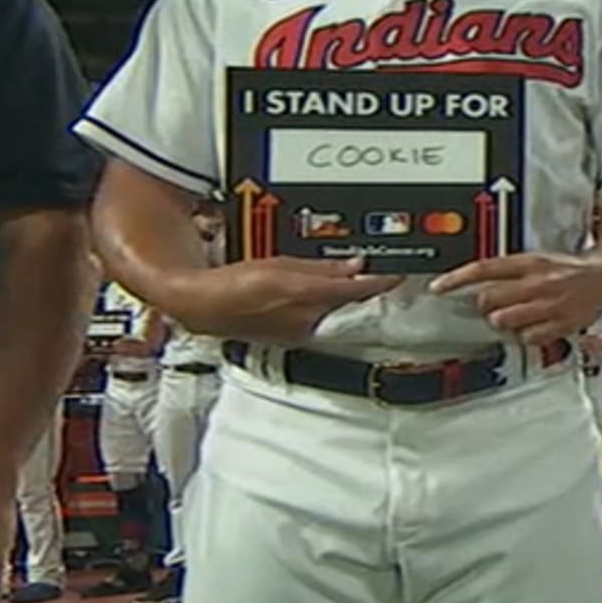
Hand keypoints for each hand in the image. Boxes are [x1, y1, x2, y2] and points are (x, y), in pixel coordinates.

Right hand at [158, 256, 403, 344]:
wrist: (203, 305)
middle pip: (352, 306)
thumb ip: (321, 267)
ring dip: (348, 302)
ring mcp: (300, 333)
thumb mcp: (281, 264)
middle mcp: (307, 321)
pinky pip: (320, 322)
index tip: (399, 273)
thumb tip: (354, 265)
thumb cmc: (231, 283)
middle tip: (381, 275)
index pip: (359, 290)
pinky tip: (326, 300)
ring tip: (355, 285)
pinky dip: (328, 311)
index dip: (383, 281)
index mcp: (306, 298)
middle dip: (368, 292)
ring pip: (337, 315)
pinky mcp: (292, 338)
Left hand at [431, 252, 601, 349]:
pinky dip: (525, 335)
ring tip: (515, 316)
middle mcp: (537, 282)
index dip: (456, 278)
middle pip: (489, 299)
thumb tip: (474, 286)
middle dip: (486, 305)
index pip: (484, 268)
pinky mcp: (560, 324)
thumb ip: (505, 272)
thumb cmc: (567, 269)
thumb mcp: (535, 260)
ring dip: (503, 321)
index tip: (438, 287)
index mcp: (528, 262)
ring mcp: (549, 305)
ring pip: (503, 320)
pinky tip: (533, 326)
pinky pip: (527, 337)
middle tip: (495, 306)